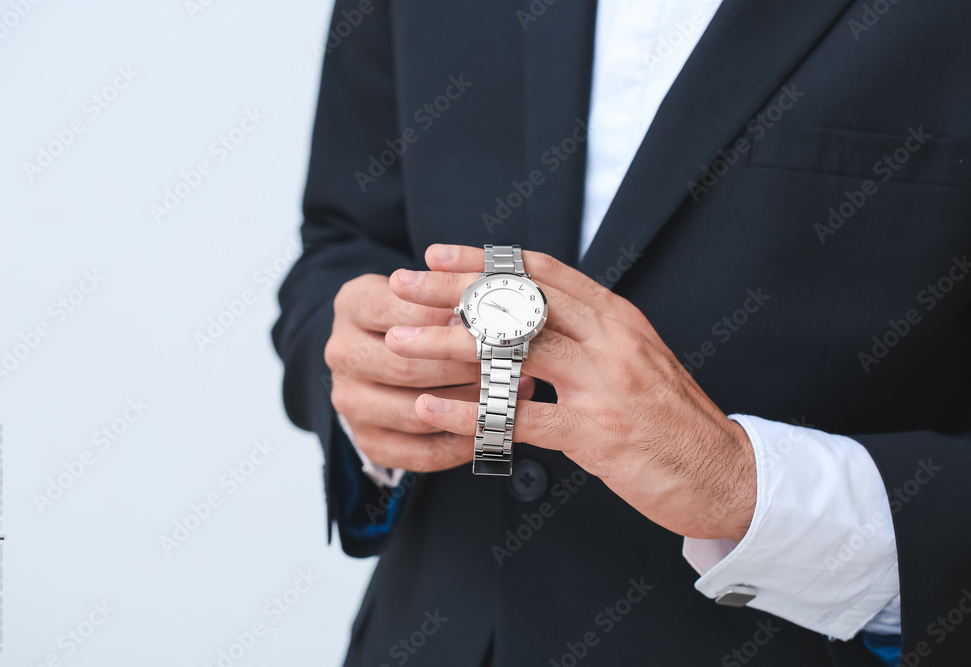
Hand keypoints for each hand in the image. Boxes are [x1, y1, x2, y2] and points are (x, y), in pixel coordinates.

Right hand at [324, 273, 535, 471]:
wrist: (383, 350)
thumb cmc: (415, 313)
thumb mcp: (422, 289)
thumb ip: (444, 295)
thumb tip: (482, 315)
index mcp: (352, 305)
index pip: (393, 312)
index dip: (440, 320)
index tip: (481, 322)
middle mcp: (341, 354)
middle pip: (405, 368)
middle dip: (462, 368)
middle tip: (504, 364)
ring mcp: (350, 401)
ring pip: (416, 414)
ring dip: (467, 407)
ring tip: (506, 394)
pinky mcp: (368, 440)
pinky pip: (421, 453)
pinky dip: (462, 445)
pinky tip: (491, 427)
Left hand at [384, 245, 755, 540]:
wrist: (727, 472)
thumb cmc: (673, 418)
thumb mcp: (637, 357)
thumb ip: (590, 333)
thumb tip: (533, 314)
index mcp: (618, 317)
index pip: (540, 271)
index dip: (483, 260)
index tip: (436, 256)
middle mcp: (610, 340)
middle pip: (517, 301)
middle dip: (452, 291)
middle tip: (401, 287)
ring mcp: (604, 385)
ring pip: (512, 350)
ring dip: (447, 346)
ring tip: (399, 345)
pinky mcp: (597, 434)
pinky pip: (519, 418)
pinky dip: (468, 412)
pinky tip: (430, 410)